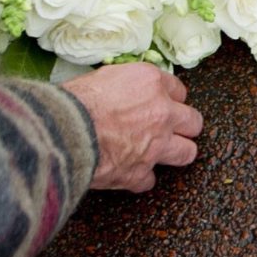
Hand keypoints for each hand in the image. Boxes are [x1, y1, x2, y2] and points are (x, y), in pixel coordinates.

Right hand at [63, 63, 203, 192]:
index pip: (179, 90)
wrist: (63, 131)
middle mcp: (161, 114)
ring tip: (163, 153)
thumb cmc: (74, 100)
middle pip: (193, 122)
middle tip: (172, 128)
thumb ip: (123, 85)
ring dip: (176, 152)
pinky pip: (149, 179)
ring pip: (187, 152)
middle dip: (184, 126)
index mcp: (151, 83)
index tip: (164, 103)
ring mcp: (156, 146)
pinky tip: (128, 172)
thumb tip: (121, 91)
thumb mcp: (101, 77)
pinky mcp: (140, 173)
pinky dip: (139, 177)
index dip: (170, 99)